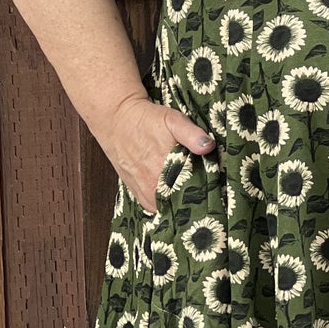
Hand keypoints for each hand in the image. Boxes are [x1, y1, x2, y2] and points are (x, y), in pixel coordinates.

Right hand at [98, 92, 214, 215]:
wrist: (116, 120)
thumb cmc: (146, 120)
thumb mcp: (173, 120)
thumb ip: (192, 134)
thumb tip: (208, 146)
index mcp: (163, 173)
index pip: (190, 195)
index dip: (203, 193)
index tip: (212, 187)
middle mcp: (151, 187)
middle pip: (179, 204)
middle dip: (191, 199)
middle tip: (203, 189)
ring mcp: (142, 192)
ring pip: (166, 207)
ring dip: (177, 202)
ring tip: (188, 191)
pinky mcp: (136, 193)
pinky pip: (154, 207)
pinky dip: (164, 202)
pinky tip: (172, 192)